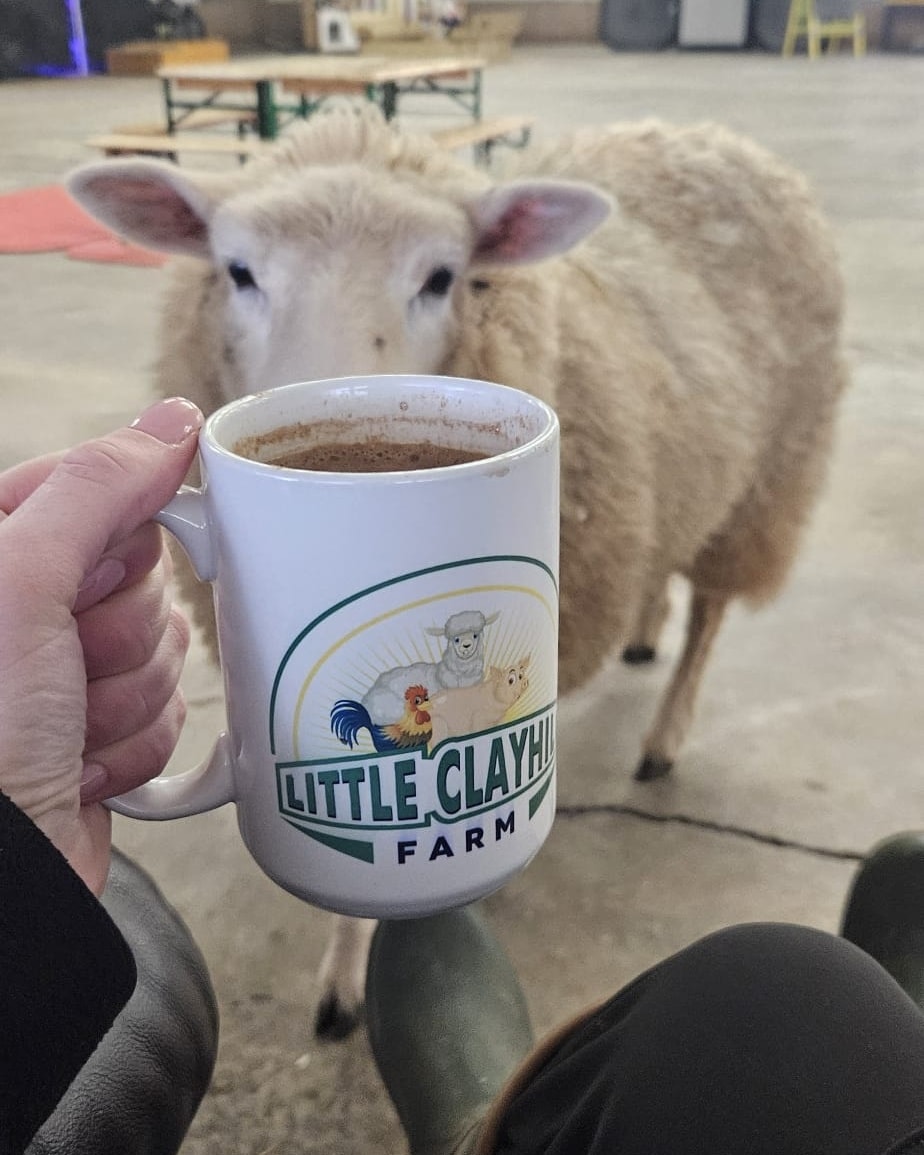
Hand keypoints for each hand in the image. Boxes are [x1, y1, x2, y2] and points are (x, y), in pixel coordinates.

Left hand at [0, 398, 201, 893]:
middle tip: (64, 669)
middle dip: (118, 633)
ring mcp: (68, 674)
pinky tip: (81, 765)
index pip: (97, 492)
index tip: (87, 582)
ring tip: (65, 730)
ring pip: (167, 645)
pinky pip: (171, 709)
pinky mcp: (103, 730)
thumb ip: (96, 490)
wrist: (0, 881)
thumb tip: (170, 424)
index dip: (112, 541)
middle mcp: (28, 610)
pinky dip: (136, 743)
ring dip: (126, 698)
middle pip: (143, 575)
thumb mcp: (20, 586)